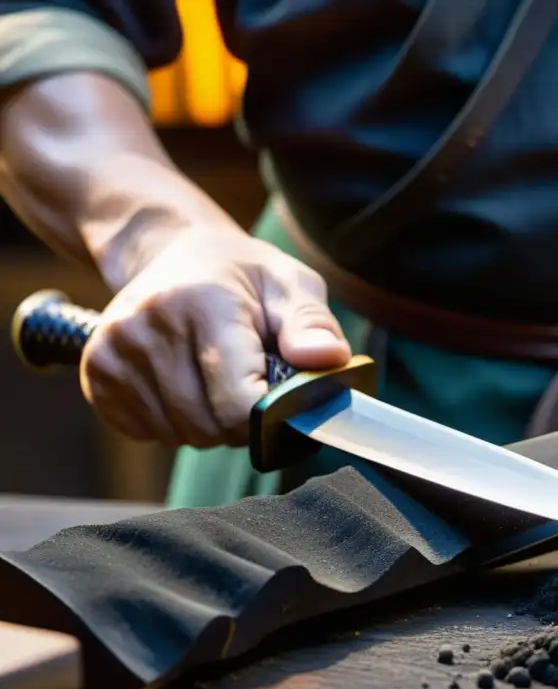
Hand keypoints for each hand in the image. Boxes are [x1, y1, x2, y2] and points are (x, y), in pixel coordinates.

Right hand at [80, 226, 350, 446]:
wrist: (171, 253)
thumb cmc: (242, 276)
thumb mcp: (290, 284)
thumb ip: (312, 325)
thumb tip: (329, 359)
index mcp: (203, 304)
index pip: (237, 403)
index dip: (268, 415)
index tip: (281, 397)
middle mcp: (148, 327)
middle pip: (209, 426)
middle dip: (241, 421)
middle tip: (251, 384)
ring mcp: (114, 353)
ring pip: (180, 435)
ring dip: (210, 424)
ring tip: (217, 379)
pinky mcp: (97, 375)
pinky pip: (150, 434)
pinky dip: (177, 423)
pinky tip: (187, 384)